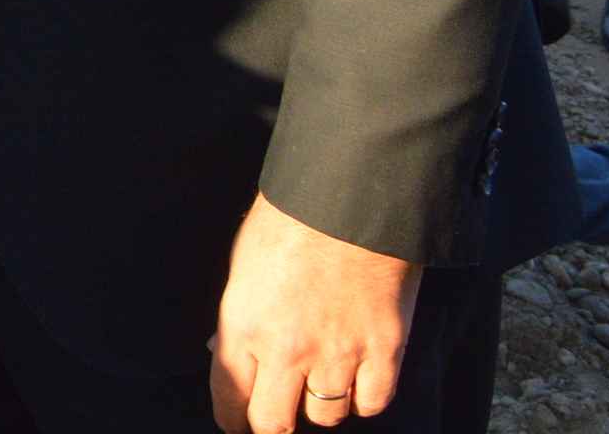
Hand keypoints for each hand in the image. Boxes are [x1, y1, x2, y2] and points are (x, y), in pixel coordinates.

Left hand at [210, 194, 420, 431]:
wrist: (353, 198)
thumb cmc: (291, 222)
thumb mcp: (243, 265)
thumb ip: (237, 318)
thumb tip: (223, 350)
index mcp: (244, 326)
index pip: (230, 401)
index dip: (234, 419)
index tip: (240, 422)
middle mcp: (288, 350)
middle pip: (275, 426)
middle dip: (272, 426)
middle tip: (278, 416)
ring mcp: (339, 354)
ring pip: (326, 417)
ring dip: (320, 405)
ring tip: (320, 381)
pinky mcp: (384, 351)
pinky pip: (371, 403)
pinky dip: (363, 397)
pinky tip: (356, 377)